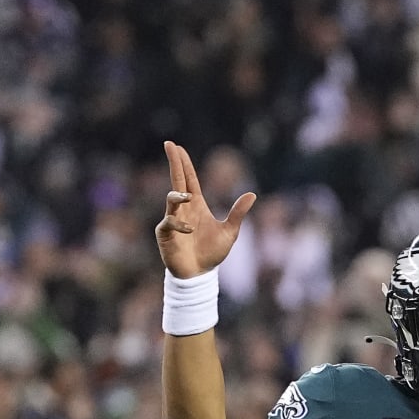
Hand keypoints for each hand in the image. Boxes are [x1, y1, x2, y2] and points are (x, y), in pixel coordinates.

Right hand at [156, 141, 254, 277]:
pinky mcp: (165, 234)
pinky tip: (191, 231)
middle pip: (177, 180)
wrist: (200, 275)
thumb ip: (238, 213)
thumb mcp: (230, 232)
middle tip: (169, 144)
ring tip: (187, 197)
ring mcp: (172, 220)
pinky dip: (179, 225)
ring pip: (171, 199)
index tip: (177, 147)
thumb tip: (252, 194)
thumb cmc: (212, 253)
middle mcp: (183, 208)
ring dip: (178, 195)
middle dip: (173, 162)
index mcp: (196, 204)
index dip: (183, 162)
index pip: (189, 178)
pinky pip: (169, 223)